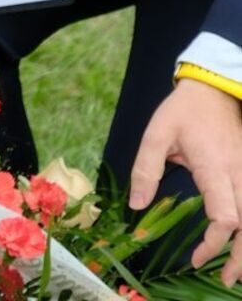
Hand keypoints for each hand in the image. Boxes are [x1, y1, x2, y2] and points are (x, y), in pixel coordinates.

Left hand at [130, 78, 241, 283]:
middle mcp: (237, 173)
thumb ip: (146, 168)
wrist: (212, 88)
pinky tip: (241, 243)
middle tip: (225, 280)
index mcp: (214, 167)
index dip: (213, 242)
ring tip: (236, 273)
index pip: (224, 216)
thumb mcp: (156, 133)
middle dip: (240, 256)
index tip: (196, 257)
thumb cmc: (183, 111)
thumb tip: (136, 205)